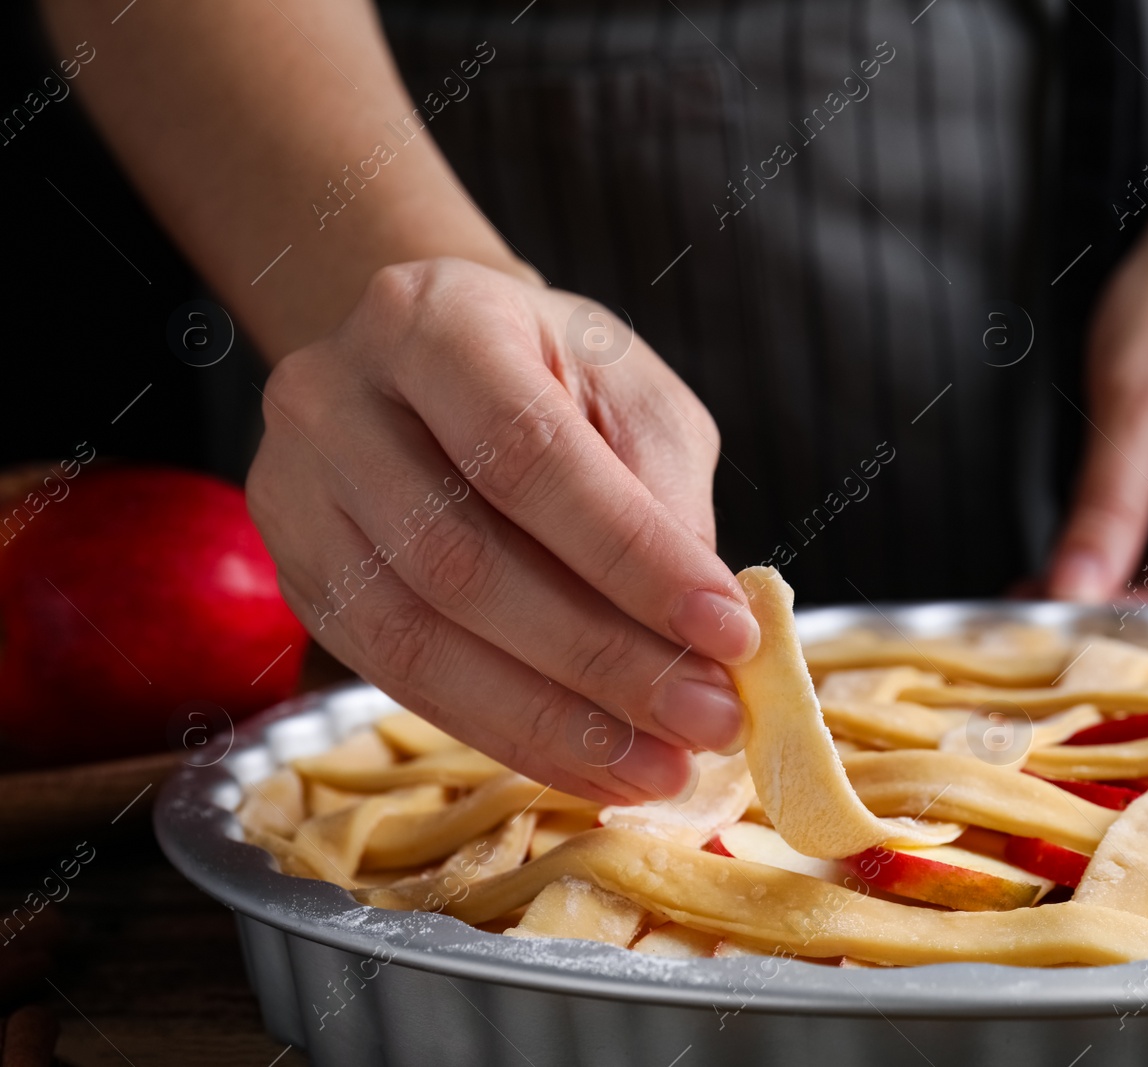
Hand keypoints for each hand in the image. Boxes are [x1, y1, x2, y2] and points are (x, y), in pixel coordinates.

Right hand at [248, 258, 757, 804]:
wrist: (435, 368)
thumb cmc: (552, 373)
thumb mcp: (631, 396)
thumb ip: (662, 496)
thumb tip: (707, 631)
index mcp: (433, 321)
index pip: (528, 455)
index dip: (632, 558)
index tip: (729, 633)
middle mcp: (335, 400)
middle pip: (465, 562)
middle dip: (604, 659)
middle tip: (709, 720)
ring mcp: (295, 496)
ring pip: (420, 640)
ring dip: (555, 722)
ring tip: (661, 765)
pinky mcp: (298, 579)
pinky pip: (399, 681)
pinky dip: (506, 734)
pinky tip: (592, 765)